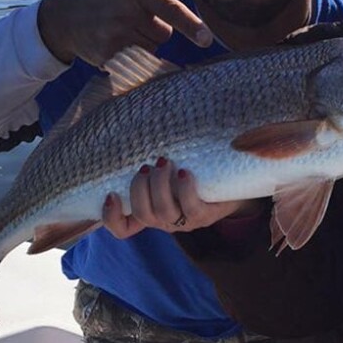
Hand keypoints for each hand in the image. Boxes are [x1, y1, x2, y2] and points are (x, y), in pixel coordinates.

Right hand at [37, 0, 212, 66]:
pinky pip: (136, 62)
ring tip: (124, 30)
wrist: (67, 17)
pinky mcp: (109, 56)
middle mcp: (125, 12)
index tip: (206, 38)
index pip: (169, 8)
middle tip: (134, 19)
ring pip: (152, 49)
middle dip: (156, 29)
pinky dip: (132, 56)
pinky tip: (116, 43)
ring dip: (145, 43)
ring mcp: (116, 36)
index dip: (189, 24)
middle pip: (164, 34)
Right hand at [102, 158, 258, 239]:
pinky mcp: (206, 216)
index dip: (110, 217)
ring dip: (160, 185)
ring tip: (165, 162)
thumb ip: (145, 151)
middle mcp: (164, 220)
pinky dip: (184, 189)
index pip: (122, 229)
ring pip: (163, 212)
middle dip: (139, 188)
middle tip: (147, 166)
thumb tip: (125, 113)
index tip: (111, 194)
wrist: (231, 179)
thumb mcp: (165, 164)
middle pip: (142, 214)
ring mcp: (185, 221)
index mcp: (150, 211)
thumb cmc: (191, 166)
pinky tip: (184, 173)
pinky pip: (191, 209)